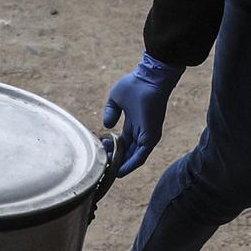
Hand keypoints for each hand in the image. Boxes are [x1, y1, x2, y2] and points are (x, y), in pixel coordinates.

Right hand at [101, 54, 181, 174]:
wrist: (148, 79)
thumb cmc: (134, 85)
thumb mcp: (116, 100)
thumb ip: (110, 112)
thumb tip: (107, 126)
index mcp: (134, 124)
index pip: (123, 143)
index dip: (111, 148)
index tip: (99, 147)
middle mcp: (141, 132)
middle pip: (127, 152)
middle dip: (114, 158)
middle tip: (101, 161)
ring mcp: (147, 136)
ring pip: (133, 158)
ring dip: (119, 164)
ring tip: (106, 168)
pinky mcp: (150, 138)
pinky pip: (140, 157)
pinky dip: (130, 165)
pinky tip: (119, 171)